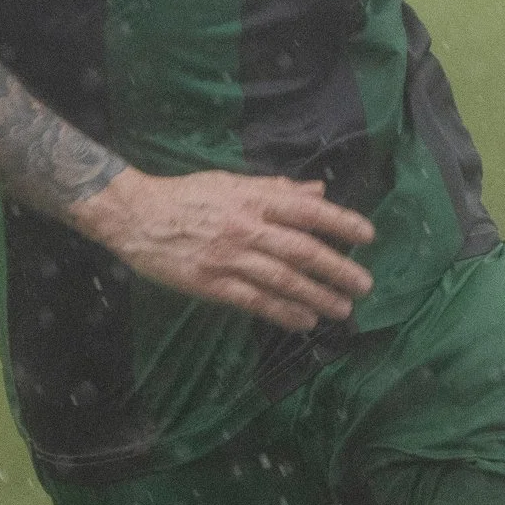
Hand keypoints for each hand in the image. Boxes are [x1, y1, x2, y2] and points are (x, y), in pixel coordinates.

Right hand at [76, 170, 375, 331]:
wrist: (136, 215)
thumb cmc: (187, 195)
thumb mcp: (232, 182)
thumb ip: (276, 189)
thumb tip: (317, 192)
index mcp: (253, 198)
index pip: (307, 211)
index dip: (340, 223)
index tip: (367, 236)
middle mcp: (246, 228)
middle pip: (301, 251)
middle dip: (337, 268)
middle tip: (364, 284)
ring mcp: (229, 258)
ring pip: (283, 280)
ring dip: (317, 296)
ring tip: (342, 308)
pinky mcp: (212, 284)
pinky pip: (255, 301)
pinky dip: (283, 312)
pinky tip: (304, 322)